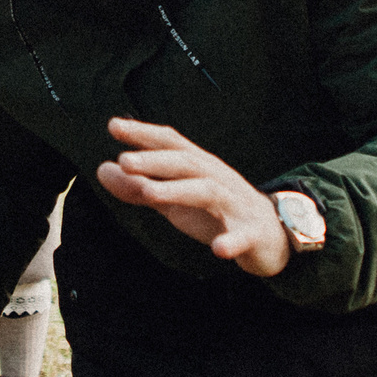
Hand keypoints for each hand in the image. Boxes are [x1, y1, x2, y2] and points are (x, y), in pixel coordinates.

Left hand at [94, 116, 289, 276]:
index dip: (144, 134)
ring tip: (150, 194)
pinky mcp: (252, 233)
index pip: (170, 144)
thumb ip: (139, 185)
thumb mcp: (174, 198)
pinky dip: (231, 242)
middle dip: (155, 161)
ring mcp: (235, 204)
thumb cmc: (218, 211)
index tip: (114, 127)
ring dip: (178, 191)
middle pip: (185, 163)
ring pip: (207, 192)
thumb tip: (103, 168)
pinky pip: (242, 236)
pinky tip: (219, 250)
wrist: (273, 234)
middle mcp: (216, 179)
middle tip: (125, 161)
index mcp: (198, 168)